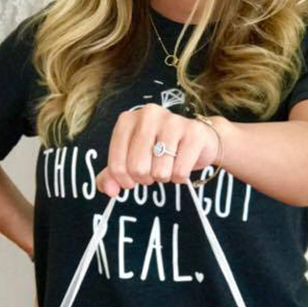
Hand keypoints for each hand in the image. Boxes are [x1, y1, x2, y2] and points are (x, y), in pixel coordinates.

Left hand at [95, 105, 220, 197]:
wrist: (198, 140)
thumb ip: (113, 175)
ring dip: (164, 177)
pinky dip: (180, 177)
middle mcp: (148, 115)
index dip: (124, 180)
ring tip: (168, 166)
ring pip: (160, 171)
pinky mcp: (194, 133)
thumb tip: (110, 190)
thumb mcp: (131, 159)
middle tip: (152, 172)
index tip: (132, 181)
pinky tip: (182, 165)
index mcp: (127, 120)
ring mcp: (173, 121)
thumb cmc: (159, 149)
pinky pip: (180, 171)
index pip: (116, 164)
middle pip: (138, 168)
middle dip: (145, 178)